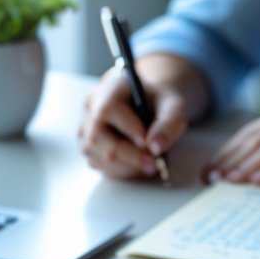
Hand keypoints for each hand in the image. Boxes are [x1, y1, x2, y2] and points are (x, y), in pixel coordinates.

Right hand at [79, 53, 208, 179]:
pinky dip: (122, 170)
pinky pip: (100, 165)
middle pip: (98, 137)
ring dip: (127, 166)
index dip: (126, 128)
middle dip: (129, 155)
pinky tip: (137, 163)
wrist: (148, 107)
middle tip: (154, 164)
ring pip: (99, 155)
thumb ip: (169, 123)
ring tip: (150, 163)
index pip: (109, 108)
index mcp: (111, 88)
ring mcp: (86, 129)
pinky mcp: (88, 148)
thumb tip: (156, 147)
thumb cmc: (158, 104)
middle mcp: (92, 108)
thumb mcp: (173, 106)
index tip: (146, 143)